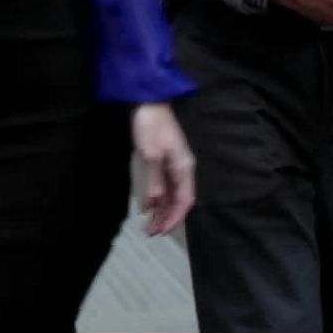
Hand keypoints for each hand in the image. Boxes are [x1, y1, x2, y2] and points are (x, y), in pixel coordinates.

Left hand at [131, 103, 194, 236]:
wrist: (147, 100)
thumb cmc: (150, 126)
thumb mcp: (150, 154)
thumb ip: (154, 180)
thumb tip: (155, 204)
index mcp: (183, 168)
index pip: (185, 200)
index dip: (175, 218)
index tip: (162, 231)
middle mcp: (182, 168)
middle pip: (179, 200)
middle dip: (167, 217)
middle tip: (151, 232)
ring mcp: (173, 164)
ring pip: (171, 194)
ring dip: (162, 210)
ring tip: (149, 225)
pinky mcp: (163, 159)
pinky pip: (164, 185)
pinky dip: (157, 197)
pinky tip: (148, 206)